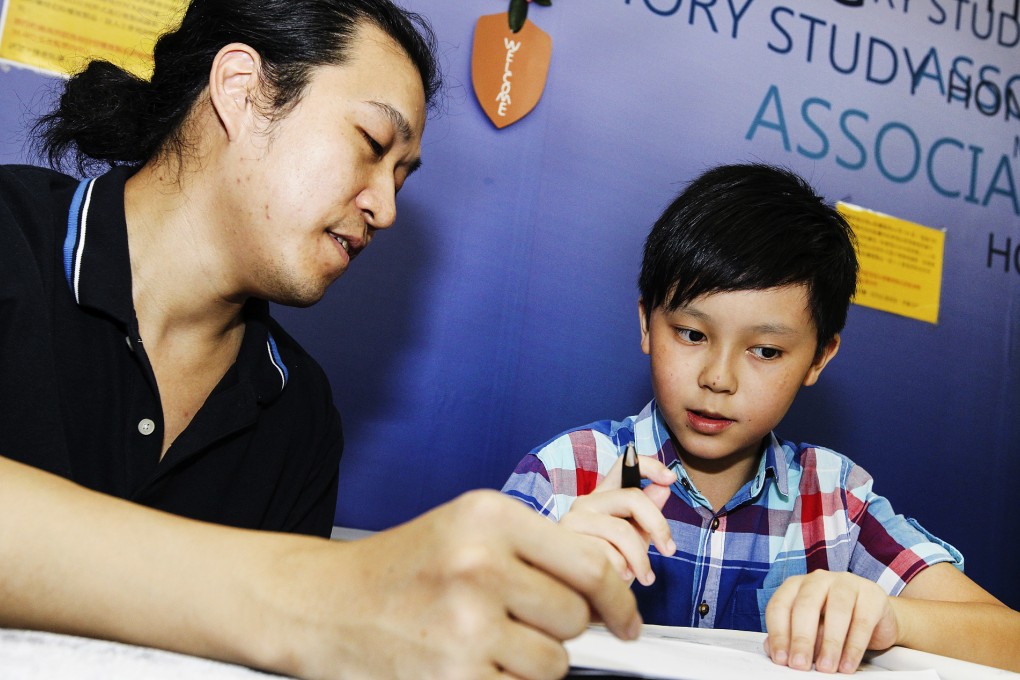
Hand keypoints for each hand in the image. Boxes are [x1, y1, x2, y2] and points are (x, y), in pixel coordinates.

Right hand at [271, 490, 641, 679]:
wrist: (324, 604)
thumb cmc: (402, 567)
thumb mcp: (468, 531)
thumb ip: (537, 554)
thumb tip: (607, 600)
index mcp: (490, 517)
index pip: (590, 565)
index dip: (619, 601)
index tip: (625, 621)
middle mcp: (480, 564)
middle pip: (574, 618)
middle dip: (558, 629)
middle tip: (516, 622)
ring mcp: (466, 624)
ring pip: (554, 664)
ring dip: (531, 662)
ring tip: (484, 641)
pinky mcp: (455, 677)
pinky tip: (470, 664)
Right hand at [558, 454, 675, 585]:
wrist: (578, 596)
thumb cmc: (608, 564)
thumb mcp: (634, 539)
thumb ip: (647, 516)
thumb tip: (664, 489)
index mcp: (601, 496)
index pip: (623, 465)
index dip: (650, 465)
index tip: (671, 478)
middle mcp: (584, 502)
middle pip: (632, 498)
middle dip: (658, 526)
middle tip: (670, 551)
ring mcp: (573, 521)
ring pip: (622, 531)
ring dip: (640, 559)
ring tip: (642, 576)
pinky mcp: (567, 543)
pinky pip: (608, 556)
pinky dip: (620, 572)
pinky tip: (616, 581)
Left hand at [763, 570, 898, 673]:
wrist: (876, 617)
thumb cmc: (835, 622)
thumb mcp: (810, 628)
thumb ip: (791, 636)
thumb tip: (774, 651)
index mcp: (796, 585)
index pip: (780, 606)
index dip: (778, 633)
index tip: (781, 659)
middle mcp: (818, 579)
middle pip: (805, 606)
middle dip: (801, 639)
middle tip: (800, 665)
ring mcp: (846, 583)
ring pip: (836, 611)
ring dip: (829, 643)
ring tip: (826, 668)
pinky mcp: (872, 595)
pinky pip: (862, 621)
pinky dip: (854, 647)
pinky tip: (847, 665)